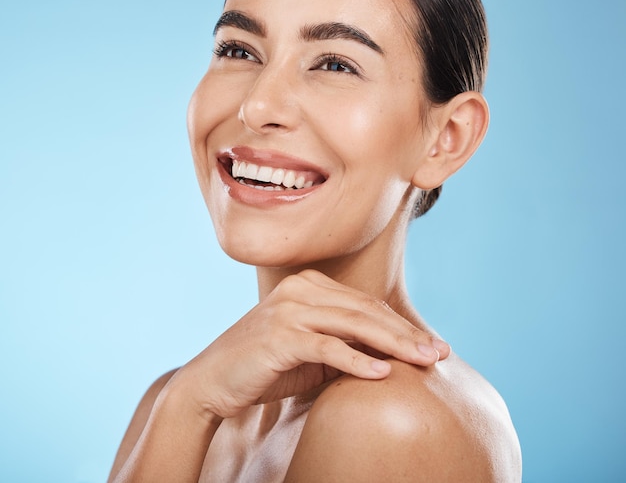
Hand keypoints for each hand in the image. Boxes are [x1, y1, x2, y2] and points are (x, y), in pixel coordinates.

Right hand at [171, 269, 449, 418]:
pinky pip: (326, 346)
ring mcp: (288, 310)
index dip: (401, 325)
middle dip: (406, 333)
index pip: (365, 304)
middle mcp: (300, 290)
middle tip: (439, 353)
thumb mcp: (310, 351)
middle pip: (365, 310)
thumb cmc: (265, 367)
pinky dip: (355, 360)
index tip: (432, 344)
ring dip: (393, 344)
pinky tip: (381, 373)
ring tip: (424, 361)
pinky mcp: (279, 336)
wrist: (213, 381)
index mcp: (308, 286)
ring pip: (352, 323)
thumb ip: (343, 343)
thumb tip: (389, 355)